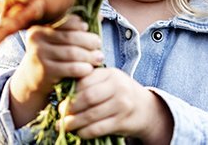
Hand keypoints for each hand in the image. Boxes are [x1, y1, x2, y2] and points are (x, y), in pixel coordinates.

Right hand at [8, 16, 104, 125]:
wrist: (32, 80)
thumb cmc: (50, 56)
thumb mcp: (55, 40)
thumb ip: (74, 28)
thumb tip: (100, 16)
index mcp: (39, 27)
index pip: (64, 22)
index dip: (79, 25)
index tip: (88, 29)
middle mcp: (37, 39)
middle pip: (70, 37)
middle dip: (89, 41)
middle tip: (99, 44)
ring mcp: (39, 55)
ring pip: (72, 53)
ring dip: (89, 56)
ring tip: (99, 57)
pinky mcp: (46, 71)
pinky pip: (71, 68)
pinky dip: (83, 68)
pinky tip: (89, 69)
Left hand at [59, 67, 173, 143]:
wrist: (146, 109)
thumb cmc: (119, 93)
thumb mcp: (108, 81)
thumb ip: (90, 82)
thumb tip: (61, 92)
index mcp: (110, 74)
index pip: (85, 81)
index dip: (70, 91)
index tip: (60, 99)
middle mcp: (118, 87)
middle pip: (87, 97)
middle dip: (70, 107)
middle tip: (60, 113)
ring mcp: (122, 104)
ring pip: (91, 114)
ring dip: (74, 122)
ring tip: (64, 126)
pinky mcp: (122, 121)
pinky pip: (99, 128)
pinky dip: (85, 132)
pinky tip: (79, 133)